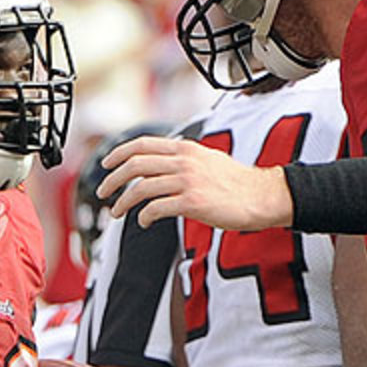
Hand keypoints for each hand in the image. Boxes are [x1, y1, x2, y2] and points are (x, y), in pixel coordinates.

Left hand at [97, 135, 292, 229]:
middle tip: (103, 192)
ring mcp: (188, 181)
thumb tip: (161, 165)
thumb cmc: (237, 182)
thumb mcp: (208, 159)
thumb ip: (184, 159)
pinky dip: (143, 216)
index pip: (142, 144)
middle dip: (113, 179)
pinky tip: (143, 222)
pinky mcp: (193, 203)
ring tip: (117, 212)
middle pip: (135, 165)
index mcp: (186, 148)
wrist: (263, 196)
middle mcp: (184, 161)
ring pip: (141, 188)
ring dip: (123, 202)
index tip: (105, 165)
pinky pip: (156, 208)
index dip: (118, 154)